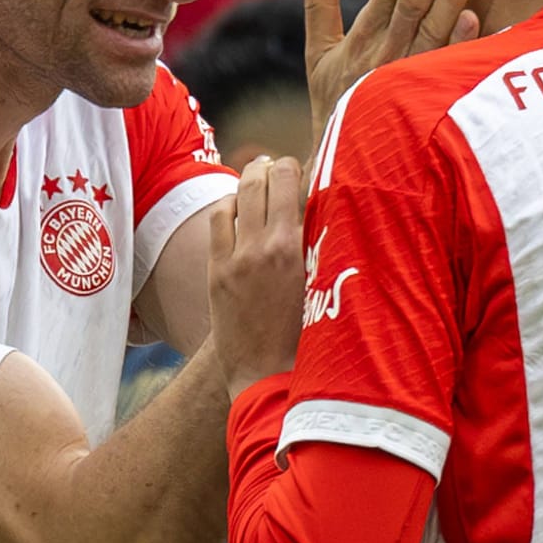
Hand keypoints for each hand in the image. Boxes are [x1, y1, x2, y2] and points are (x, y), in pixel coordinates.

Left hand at [208, 157, 305, 399]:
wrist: (270, 378)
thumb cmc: (311, 337)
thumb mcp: (326, 284)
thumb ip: (321, 245)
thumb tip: (326, 209)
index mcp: (293, 248)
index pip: (288, 179)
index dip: (294, 165)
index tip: (300, 166)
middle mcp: (261, 246)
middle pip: (261, 179)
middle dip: (270, 167)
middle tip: (277, 167)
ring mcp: (234, 258)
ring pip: (235, 195)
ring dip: (247, 183)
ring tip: (257, 182)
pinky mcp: (216, 272)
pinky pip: (217, 221)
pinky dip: (228, 207)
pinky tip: (238, 211)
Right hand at [303, 0, 477, 144]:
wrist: (346, 167)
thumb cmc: (336, 105)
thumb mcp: (319, 55)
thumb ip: (318, 3)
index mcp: (360, 42)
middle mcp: (384, 57)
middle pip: (411, 4)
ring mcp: (408, 80)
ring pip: (432, 30)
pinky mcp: (427, 102)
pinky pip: (446, 68)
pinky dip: (459, 44)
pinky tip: (474, 18)